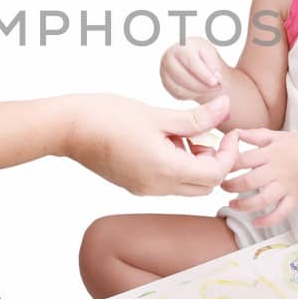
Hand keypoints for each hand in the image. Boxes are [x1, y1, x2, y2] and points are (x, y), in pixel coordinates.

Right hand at [63, 94, 239, 196]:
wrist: (68, 129)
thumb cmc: (108, 116)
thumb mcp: (157, 114)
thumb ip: (195, 118)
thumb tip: (225, 108)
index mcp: (166, 169)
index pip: (216, 173)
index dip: (229, 153)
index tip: (228, 131)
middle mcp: (157, 187)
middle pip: (205, 185)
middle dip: (213, 160)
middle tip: (205, 132)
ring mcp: (144, 189)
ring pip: (186, 185)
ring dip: (193, 163)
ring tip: (178, 132)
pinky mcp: (134, 185)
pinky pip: (167, 182)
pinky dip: (175, 165)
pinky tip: (161, 139)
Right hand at [159, 38, 226, 101]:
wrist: (193, 59)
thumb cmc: (202, 55)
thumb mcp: (210, 54)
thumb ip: (213, 64)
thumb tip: (215, 79)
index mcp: (180, 47)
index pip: (191, 62)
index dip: (204, 74)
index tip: (215, 83)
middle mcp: (168, 59)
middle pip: (184, 77)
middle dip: (202, 85)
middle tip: (218, 87)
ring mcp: (165, 73)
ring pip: (180, 89)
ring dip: (198, 92)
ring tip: (211, 88)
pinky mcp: (166, 84)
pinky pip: (178, 95)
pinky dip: (192, 95)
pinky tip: (201, 90)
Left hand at [221, 128, 297, 227]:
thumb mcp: (277, 136)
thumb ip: (255, 135)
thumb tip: (234, 133)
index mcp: (270, 153)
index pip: (243, 159)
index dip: (227, 164)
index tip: (218, 167)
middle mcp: (277, 170)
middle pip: (249, 181)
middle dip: (231, 186)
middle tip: (221, 187)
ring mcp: (286, 186)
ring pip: (262, 200)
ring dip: (244, 205)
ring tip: (232, 205)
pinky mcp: (295, 198)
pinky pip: (281, 213)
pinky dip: (268, 220)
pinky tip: (256, 222)